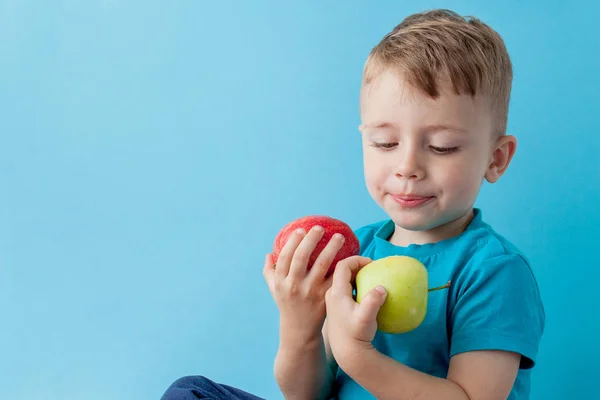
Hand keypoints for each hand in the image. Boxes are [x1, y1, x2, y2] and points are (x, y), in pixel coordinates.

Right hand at [263, 225, 346, 346]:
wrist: (299, 330)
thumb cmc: (287, 305)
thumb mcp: (274, 290)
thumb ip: (269, 272)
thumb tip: (269, 254)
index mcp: (281, 281)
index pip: (285, 256)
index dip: (293, 242)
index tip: (301, 230)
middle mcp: (294, 285)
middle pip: (302, 257)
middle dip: (311, 239)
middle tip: (320, 228)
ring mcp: (310, 291)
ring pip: (322, 264)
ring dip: (331, 248)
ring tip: (339, 237)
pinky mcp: (325, 297)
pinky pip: (334, 277)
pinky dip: (341, 266)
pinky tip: (348, 256)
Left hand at [325, 255, 386, 358]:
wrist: (346, 353)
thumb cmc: (356, 335)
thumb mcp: (366, 318)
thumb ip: (373, 301)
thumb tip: (381, 288)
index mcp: (336, 292)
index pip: (343, 266)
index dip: (357, 259)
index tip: (371, 263)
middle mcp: (331, 294)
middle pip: (341, 271)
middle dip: (357, 266)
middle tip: (372, 269)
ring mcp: (333, 301)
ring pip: (342, 280)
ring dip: (356, 275)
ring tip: (369, 278)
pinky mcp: (337, 308)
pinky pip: (345, 289)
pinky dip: (354, 285)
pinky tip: (364, 292)